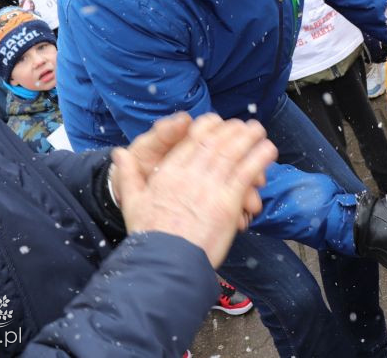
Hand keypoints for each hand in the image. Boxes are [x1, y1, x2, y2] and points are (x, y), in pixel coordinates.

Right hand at [112, 113, 276, 267]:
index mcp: (169, 172)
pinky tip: (268, 150)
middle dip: (232, 130)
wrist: (164, 263)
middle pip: (215, 142)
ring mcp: (209, 187)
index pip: (192, 139)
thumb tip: (118, 154)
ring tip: (260, 131)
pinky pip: (246, 173)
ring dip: (249, 138)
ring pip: (233, 153)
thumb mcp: (133, 202)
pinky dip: (259, 158)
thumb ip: (128, 176)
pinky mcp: (227, 203)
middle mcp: (190, 175)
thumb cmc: (149, 237)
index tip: (218, 122)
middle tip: (245, 125)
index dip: (208, 127)